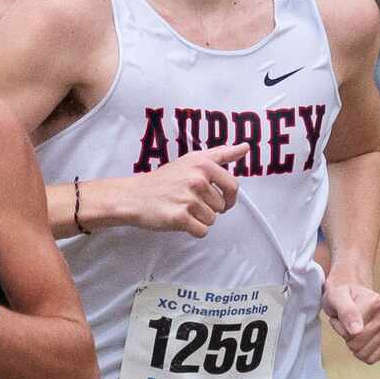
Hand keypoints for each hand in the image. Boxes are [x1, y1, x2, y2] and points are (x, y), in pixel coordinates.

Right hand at [129, 143, 243, 235]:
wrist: (134, 196)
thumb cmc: (163, 179)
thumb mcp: (192, 159)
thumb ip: (220, 154)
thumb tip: (245, 147)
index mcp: (203, 164)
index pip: (232, 186)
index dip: (229, 197)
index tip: (221, 199)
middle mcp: (198, 180)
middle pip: (222, 206)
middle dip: (209, 208)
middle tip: (189, 202)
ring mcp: (189, 199)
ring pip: (212, 219)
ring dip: (199, 219)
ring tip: (182, 209)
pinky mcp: (180, 218)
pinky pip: (202, 231)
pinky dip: (193, 230)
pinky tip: (180, 220)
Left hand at [322, 280, 379, 362]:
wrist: (352, 296)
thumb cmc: (341, 297)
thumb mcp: (335, 298)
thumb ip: (346, 312)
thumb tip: (357, 331)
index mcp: (376, 301)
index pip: (352, 332)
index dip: (340, 326)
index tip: (341, 313)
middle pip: (358, 344)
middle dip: (346, 336)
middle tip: (346, 322)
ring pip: (364, 353)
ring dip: (352, 344)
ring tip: (353, 328)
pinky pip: (371, 358)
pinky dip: (361, 352)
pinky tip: (362, 337)